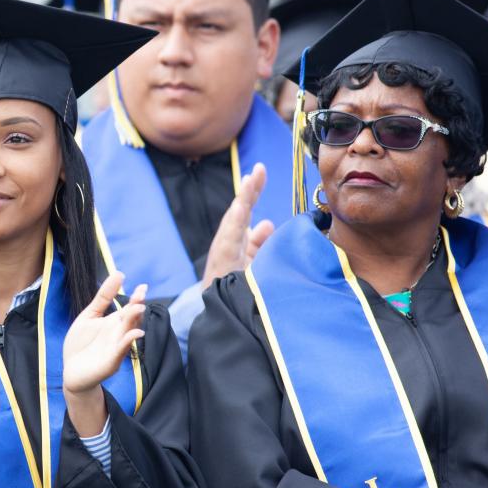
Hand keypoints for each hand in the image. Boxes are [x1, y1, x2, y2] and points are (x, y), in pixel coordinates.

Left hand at [62, 273, 145, 435]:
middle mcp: (119, 334)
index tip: (142, 286)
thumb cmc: (81, 344)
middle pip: (131, 319)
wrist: (72, 371)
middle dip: (136, 308)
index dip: (137, 298)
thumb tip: (119, 274)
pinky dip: (127, 342)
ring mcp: (116, 348)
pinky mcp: (111, 363)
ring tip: (138, 309)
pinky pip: (121, 351)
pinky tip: (134, 333)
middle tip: (140, 295)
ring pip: (129, 333)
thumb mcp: (89, 316)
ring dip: (134, 322)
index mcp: (114, 323)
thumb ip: (103, 297)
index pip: (129, 308)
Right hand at [202, 162, 273, 287]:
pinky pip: (227, 245)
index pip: (244, 213)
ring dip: (241, 203)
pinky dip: (233, 226)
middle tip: (257, 170)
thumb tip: (266, 222)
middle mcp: (228, 247)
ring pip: (232, 226)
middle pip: (238, 215)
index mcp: (236, 244)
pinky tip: (240, 210)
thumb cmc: (238, 291)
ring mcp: (223, 256)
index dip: (252, 192)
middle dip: (248, 192)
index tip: (260, 170)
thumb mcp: (252, 264)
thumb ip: (257, 244)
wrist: (220, 317)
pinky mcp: (222, 267)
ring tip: (249, 184)